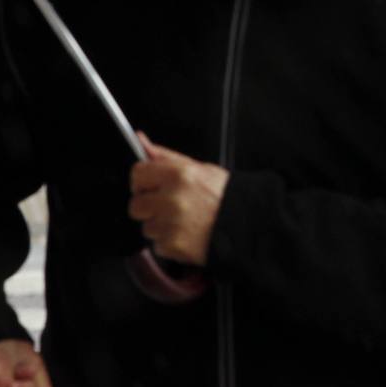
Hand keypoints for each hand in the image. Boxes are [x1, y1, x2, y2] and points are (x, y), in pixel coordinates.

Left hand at [128, 133, 228, 265]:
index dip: (143, 182)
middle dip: (150, 208)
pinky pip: (158, 245)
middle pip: (136, 205)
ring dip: (162, 227)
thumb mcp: (200, 169)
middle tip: (171, 207)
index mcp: (178, 174)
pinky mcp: (173, 245)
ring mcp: (171, 223)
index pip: (138, 174)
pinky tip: (188, 235)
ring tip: (185, 222)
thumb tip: (141, 141)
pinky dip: (170, 243)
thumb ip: (166, 157)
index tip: (150, 188)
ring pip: (147, 227)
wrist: (248, 224)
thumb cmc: (226, 196)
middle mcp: (172, 198)